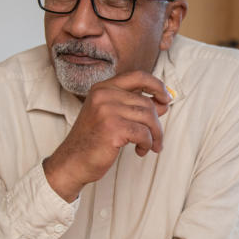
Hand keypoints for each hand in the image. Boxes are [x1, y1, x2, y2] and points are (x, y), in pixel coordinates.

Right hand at [43, 71, 172, 199]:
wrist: (71, 162)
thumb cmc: (92, 140)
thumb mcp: (111, 116)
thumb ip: (134, 107)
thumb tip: (163, 103)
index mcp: (103, 88)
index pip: (138, 76)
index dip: (157, 85)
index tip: (166, 98)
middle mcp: (104, 95)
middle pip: (147, 103)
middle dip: (157, 124)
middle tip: (157, 138)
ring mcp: (107, 110)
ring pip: (149, 118)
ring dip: (155, 136)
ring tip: (150, 146)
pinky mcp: (112, 128)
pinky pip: (144, 133)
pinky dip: (147, 144)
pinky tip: (140, 151)